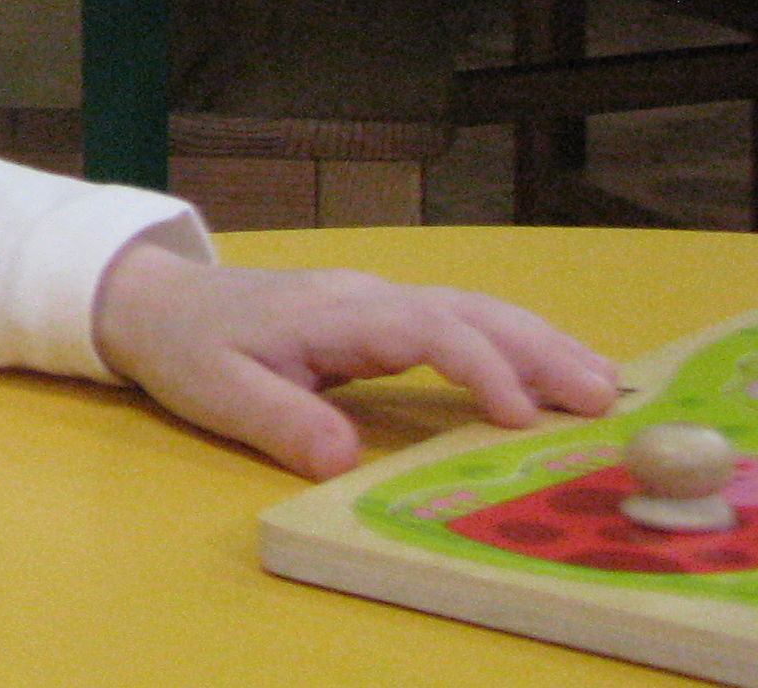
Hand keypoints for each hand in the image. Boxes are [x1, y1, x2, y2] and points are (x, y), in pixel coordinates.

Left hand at [90, 238, 620, 479]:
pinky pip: (458, 325)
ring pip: (473, 311)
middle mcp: (368, 298)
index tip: (519, 417)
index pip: (427, 328)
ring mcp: (377, 303)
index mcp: (334, 312)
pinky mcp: (379, 320)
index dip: (479, 368)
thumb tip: (344, 459)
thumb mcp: (218, 391)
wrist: (155, 302)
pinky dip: (510, 346)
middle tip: (603, 398)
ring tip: (602, 386)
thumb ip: (281, 421)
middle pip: (470, 310)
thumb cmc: (187, 346)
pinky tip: (548, 374)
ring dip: (538, 344)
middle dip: (539, 350)